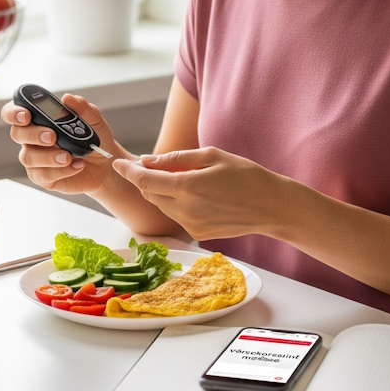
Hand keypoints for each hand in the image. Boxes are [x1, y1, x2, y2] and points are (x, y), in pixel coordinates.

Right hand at [2, 94, 122, 195]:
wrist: (104, 164)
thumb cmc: (92, 138)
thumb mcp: (93, 120)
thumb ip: (82, 107)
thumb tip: (67, 98)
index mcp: (39, 118)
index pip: (14, 111)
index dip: (14, 112)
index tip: (26, 115)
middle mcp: (32, 137)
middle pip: (17, 133)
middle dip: (33, 134)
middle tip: (52, 137)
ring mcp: (35, 157)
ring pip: (28, 157)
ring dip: (48, 156)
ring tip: (69, 156)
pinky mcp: (42, 176)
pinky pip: (42, 174)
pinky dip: (61, 170)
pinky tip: (77, 165)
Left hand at [112, 147, 287, 239]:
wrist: (271, 206)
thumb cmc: (246, 175)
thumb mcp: (212, 156)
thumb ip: (176, 159)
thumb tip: (147, 160)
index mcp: (188, 187)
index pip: (145, 181)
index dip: (128, 171)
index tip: (117, 163)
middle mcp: (185, 210)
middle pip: (150, 194)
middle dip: (145, 179)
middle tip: (150, 164)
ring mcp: (191, 225)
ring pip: (162, 205)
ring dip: (161, 191)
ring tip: (179, 177)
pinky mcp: (198, 234)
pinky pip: (176, 215)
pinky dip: (176, 203)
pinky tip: (194, 193)